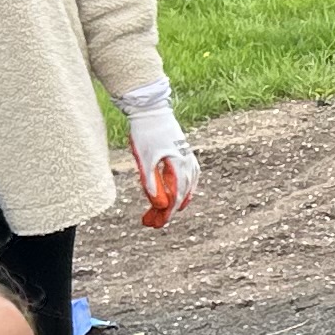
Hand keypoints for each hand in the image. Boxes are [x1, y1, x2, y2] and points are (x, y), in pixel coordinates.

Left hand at [125, 97, 198, 222]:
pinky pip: (189, 177)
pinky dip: (183, 189)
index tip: (154, 224)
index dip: (165, 213)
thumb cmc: (145, 133)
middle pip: (180, 195)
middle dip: (165, 211)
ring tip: (164, 213)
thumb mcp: (144, 160)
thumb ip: (151, 183)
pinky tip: (178, 193)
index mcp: (178, 166)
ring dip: (175, 201)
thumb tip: (158, 204)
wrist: (151, 110)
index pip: (174, 197)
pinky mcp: (185, 153)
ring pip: (187, 187)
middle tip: (151, 222)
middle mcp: (188, 164)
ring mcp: (188, 158)